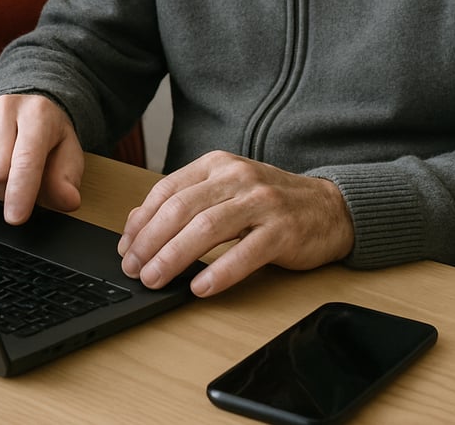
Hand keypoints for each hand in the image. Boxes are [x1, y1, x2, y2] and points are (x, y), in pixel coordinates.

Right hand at [0, 93, 84, 223]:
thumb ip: (67, 179)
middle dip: (6, 193)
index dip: (21, 192)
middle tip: (18, 185)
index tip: (15, 218)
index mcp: (38, 114)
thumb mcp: (68, 156)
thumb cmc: (48, 138)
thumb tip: (68, 200)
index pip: (26, 159)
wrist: (25, 113)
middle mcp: (5, 108)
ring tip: (1, 174)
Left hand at [117, 151, 354, 296]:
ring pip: (207, 227)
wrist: (329, 207)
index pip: (167, 190)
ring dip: (175, 257)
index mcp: (217, 165)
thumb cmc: (269, 202)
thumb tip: (135, 223)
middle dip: (151, 241)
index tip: (125, 247)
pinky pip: (246, 252)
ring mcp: (262, 202)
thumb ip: (184, 202)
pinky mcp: (283, 230)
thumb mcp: (225, 192)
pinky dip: (219, 271)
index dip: (141, 220)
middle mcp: (237, 177)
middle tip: (133, 268)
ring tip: (156, 279)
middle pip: (181, 208)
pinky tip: (200, 288)